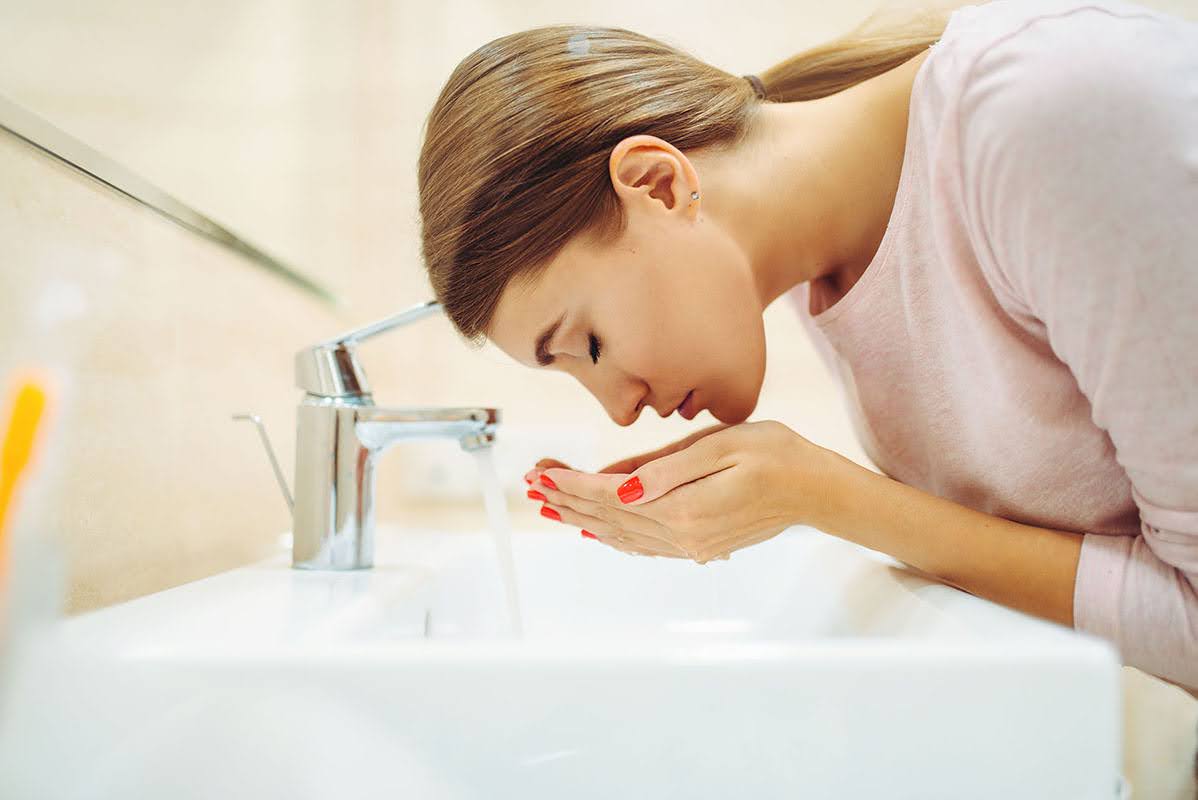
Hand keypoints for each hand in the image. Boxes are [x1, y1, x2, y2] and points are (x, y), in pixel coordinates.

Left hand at [524, 420, 849, 562]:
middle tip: (532, 484)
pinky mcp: (699, 544)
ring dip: (583, 518)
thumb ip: (667, 469)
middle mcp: (682, 533)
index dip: (572, 483)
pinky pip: (644, 543)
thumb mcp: (722, 446)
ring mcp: (690, 544)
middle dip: (568, 499)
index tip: (541, 471)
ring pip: (621, 533)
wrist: (817, 491)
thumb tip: (619, 486)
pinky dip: (613, 535)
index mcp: (683, 506)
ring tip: (551, 504)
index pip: (610, 495)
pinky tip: (596, 529)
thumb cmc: (777, 456)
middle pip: (609, 516)